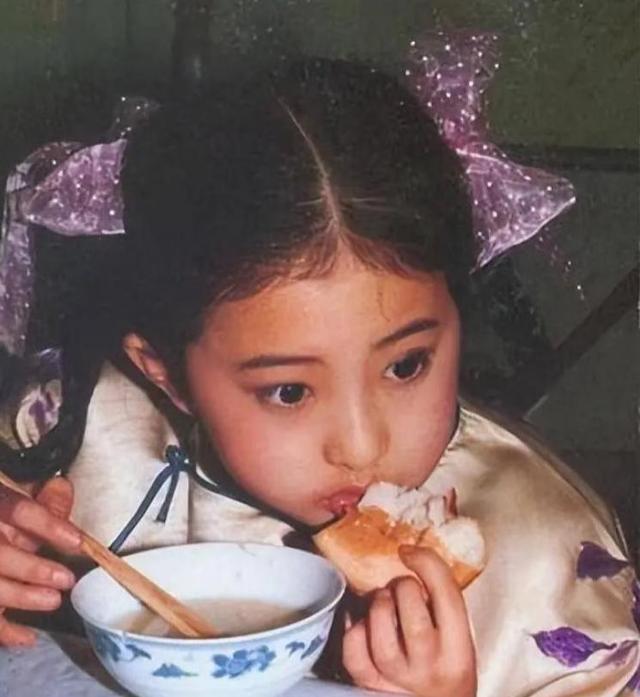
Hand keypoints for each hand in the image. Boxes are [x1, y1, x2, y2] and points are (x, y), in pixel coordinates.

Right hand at [0, 477, 80, 646]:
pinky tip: (27, 637)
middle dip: (34, 569)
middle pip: (0, 554)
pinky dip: (4, 630)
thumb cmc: (0, 514)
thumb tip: (63, 487)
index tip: (77, 541)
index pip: (17, 510)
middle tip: (66, 580)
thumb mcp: (14, 497)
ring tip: (53, 601)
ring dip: (21, 596)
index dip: (48, 526)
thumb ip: (40, 498)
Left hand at [342, 545, 476, 696]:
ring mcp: (399, 680)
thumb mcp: (456, 644)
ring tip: (382, 601)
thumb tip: (413, 561)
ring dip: (378, 605)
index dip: (426, 563)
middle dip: (401, 587)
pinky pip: (354, 652)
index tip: (408, 552)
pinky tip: (362, 623)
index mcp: (459, 652)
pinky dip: (354, 631)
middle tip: (400, 587)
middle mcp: (432, 667)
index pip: (448, 595)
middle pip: (413, 612)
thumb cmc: (445, 673)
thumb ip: (442, 610)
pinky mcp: (370, 688)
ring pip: (381, 632)